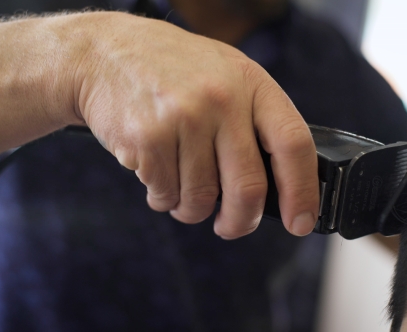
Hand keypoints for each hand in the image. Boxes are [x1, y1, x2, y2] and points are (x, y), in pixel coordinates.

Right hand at [66, 12, 318, 237]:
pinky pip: (166, 195)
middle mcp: (222, 99)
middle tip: (231, 226)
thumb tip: (279, 186)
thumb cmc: (173, 70)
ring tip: (182, 187)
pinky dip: (164, 198)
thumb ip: (255, 119)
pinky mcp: (148, 138)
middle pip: (249, 187)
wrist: (104, 53)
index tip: (300, 222)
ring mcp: (184, 117)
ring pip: (202, 199)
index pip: (294, 144)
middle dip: (241, 221)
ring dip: (192, 209)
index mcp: (252, 83)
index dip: (302, 192)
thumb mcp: (226, 75)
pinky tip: (157, 174)